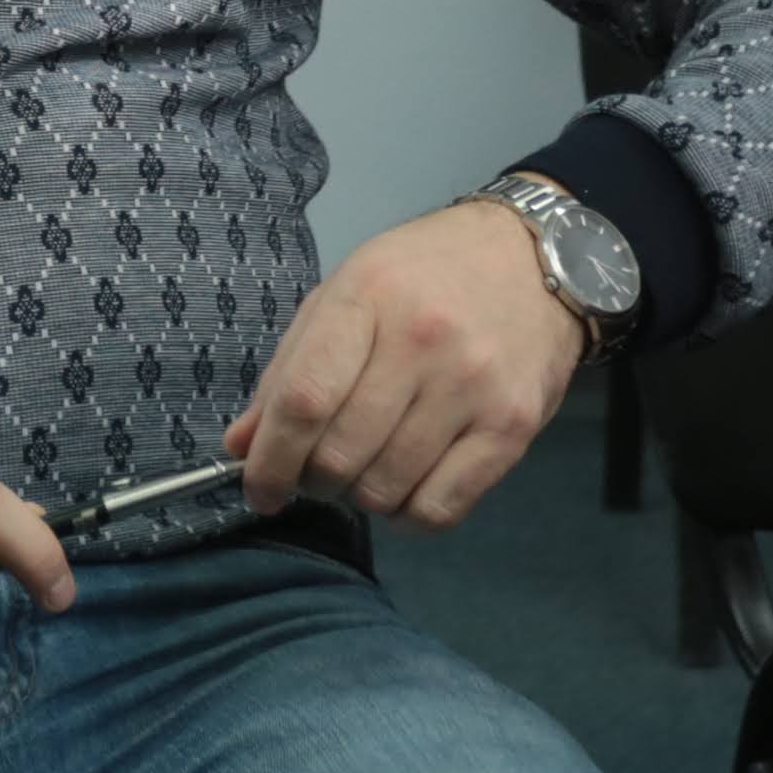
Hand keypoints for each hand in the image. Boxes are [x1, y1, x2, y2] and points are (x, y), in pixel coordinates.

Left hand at [223, 196, 580, 530]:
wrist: (529, 258)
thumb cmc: (424, 274)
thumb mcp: (344, 294)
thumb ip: (289, 369)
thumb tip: (243, 446)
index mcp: (367, 299)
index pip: (304, 400)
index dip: (270, 459)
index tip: (259, 487)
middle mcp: (423, 342)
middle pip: (341, 454)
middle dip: (312, 481)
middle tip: (315, 471)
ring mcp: (474, 387)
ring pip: (387, 488)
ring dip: (359, 497)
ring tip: (363, 469)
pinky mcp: (514, 427)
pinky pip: (442, 508)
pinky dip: (409, 515)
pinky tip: (404, 487)